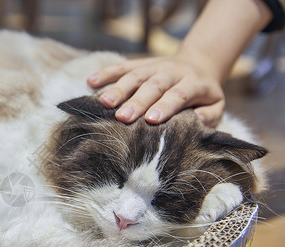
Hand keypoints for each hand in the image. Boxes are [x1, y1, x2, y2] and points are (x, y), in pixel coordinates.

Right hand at [86, 55, 224, 127]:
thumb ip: (209, 116)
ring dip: (118, 89)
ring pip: (135, 75)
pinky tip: (91, 82)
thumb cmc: (203, 94)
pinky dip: (106, 73)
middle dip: (137, 101)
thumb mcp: (216, 105)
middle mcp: (171, 71)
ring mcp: (153, 66)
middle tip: (123, 117)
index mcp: (193, 83)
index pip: (178, 94)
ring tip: (104, 103)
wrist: (197, 63)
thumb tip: (196, 121)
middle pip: (153, 85)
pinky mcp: (139, 63)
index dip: (165, 106)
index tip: (151, 120)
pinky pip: (121, 67)